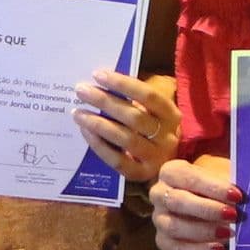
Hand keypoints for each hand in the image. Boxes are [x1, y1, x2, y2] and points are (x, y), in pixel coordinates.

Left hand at [72, 68, 179, 185]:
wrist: (165, 164)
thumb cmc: (151, 127)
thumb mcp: (151, 110)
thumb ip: (134, 97)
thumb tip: (102, 82)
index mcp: (172, 115)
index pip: (149, 96)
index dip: (123, 84)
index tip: (98, 75)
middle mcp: (168, 137)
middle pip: (134, 116)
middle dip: (104, 101)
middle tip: (81, 91)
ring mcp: (156, 158)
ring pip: (125, 139)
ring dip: (98, 124)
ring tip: (78, 112)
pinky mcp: (141, 174)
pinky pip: (117, 160)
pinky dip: (99, 145)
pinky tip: (85, 132)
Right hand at [151, 157, 242, 249]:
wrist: (207, 200)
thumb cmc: (215, 184)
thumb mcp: (222, 175)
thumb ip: (230, 181)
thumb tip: (245, 192)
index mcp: (171, 172)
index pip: (189, 177)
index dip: (213, 187)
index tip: (237, 195)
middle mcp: (159, 194)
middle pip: (178, 201)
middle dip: (208, 210)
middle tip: (233, 215)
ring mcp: (159, 218)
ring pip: (174, 227)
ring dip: (204, 231)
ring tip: (229, 233)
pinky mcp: (163, 240)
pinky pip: (176, 249)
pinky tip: (218, 249)